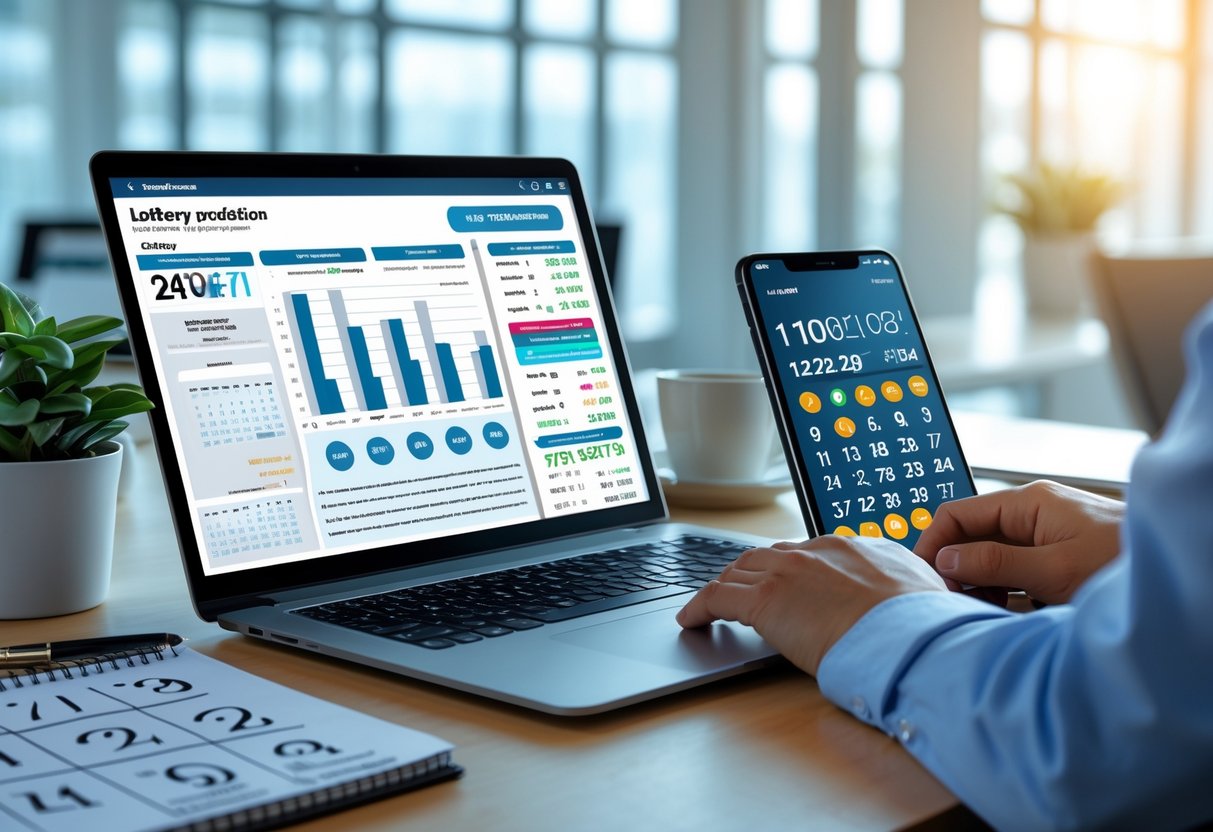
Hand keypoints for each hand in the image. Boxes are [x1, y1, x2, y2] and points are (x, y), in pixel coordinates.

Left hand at [677, 536, 946, 675]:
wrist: (908, 634)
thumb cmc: (922, 626)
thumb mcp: (923, 593)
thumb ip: (910, 588)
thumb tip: (921, 598)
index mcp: (854, 548)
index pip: (811, 552)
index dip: (792, 568)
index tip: (786, 581)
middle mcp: (816, 551)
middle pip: (768, 555)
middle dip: (751, 571)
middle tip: (738, 588)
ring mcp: (787, 571)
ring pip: (738, 572)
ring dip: (723, 587)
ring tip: (712, 603)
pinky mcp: (763, 599)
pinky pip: (717, 598)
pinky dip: (699, 607)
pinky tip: (690, 620)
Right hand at [913, 480, 1124, 604]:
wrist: (1173, 571)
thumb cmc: (1122, 565)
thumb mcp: (1051, 570)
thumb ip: (993, 564)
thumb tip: (945, 560)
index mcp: (1027, 503)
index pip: (957, 513)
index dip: (934, 543)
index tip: (923, 576)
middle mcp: (1033, 512)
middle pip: (972, 535)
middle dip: (957, 568)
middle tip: (954, 602)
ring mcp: (1045, 533)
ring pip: (992, 554)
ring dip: (982, 582)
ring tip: (985, 610)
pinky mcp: (1056, 554)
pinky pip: (1015, 567)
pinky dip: (1005, 588)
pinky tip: (1009, 610)